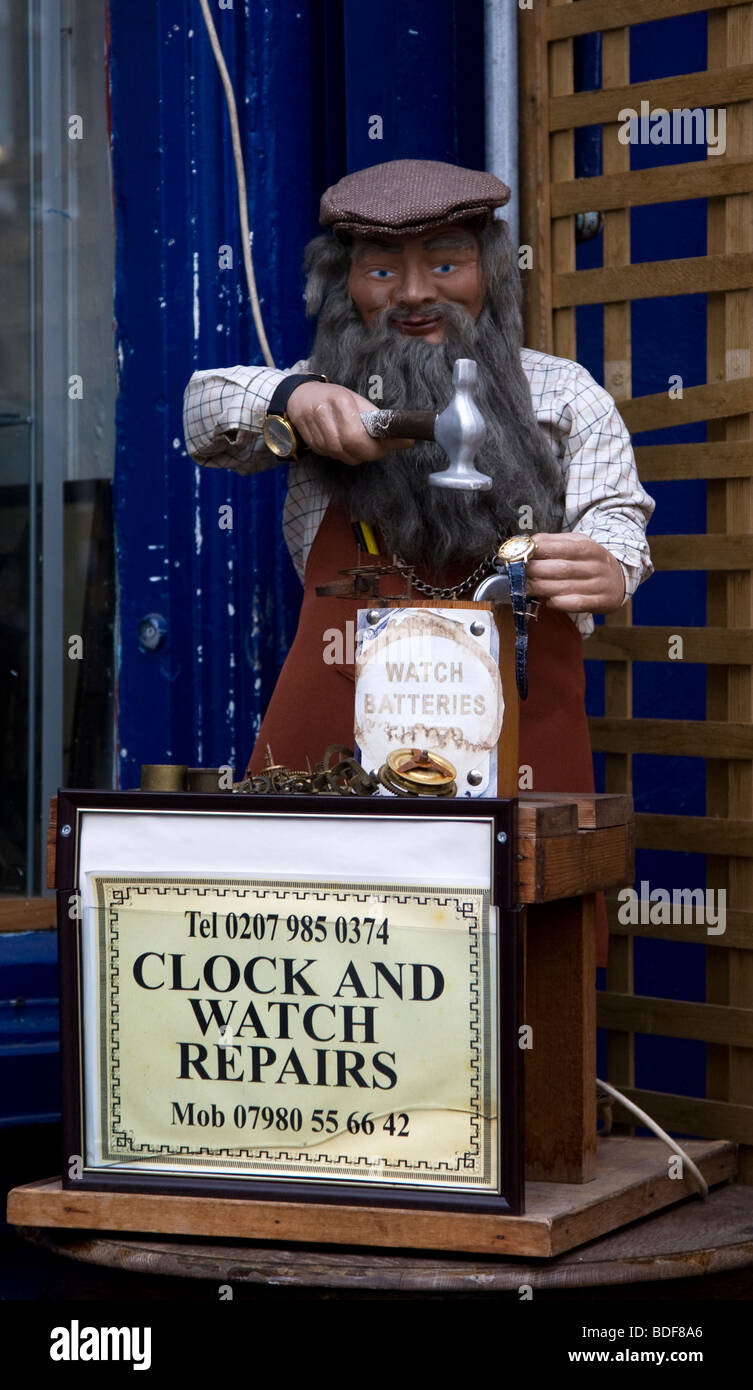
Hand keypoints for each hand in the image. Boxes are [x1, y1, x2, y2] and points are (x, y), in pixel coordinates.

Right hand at [286, 382, 412, 465]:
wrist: (301, 395)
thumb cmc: (335, 398)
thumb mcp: (357, 401)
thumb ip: (376, 420)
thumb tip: (405, 439)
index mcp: (340, 400)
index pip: (358, 435)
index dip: (377, 446)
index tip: (393, 446)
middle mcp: (323, 413)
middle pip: (349, 447)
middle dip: (368, 453)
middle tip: (378, 450)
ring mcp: (312, 426)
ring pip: (339, 454)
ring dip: (354, 455)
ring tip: (360, 446)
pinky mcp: (306, 437)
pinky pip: (328, 455)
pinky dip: (340, 454)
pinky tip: (343, 445)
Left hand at [526, 533, 625, 612]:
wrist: (618, 578)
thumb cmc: (589, 560)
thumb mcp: (577, 544)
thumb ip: (552, 542)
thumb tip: (527, 544)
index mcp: (588, 547)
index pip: (560, 547)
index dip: (536, 551)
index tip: (519, 555)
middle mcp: (596, 565)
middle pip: (560, 568)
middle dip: (534, 571)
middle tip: (518, 573)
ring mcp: (599, 585)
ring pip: (564, 587)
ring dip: (540, 588)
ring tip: (525, 587)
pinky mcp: (600, 602)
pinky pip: (575, 604)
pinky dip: (557, 603)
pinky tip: (547, 600)